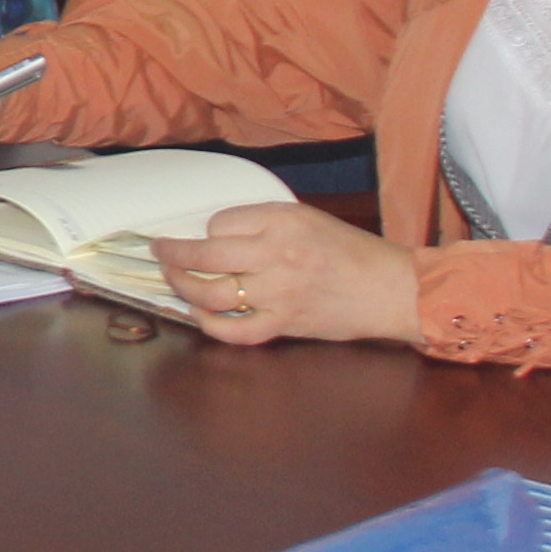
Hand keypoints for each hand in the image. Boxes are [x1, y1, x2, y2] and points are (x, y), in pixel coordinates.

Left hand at [147, 202, 422, 350]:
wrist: (392, 289)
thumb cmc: (352, 252)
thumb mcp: (308, 219)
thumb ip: (265, 224)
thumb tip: (218, 235)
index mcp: (283, 222)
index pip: (221, 223)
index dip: (209, 230)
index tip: (208, 235)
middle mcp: (277, 256)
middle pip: (205, 256)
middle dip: (172, 256)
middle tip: (159, 253)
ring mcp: (279, 294)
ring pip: (212, 293)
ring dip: (183, 288)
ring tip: (173, 282)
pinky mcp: (285, 325)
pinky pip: (236, 331)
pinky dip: (211, 326)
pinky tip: (201, 316)